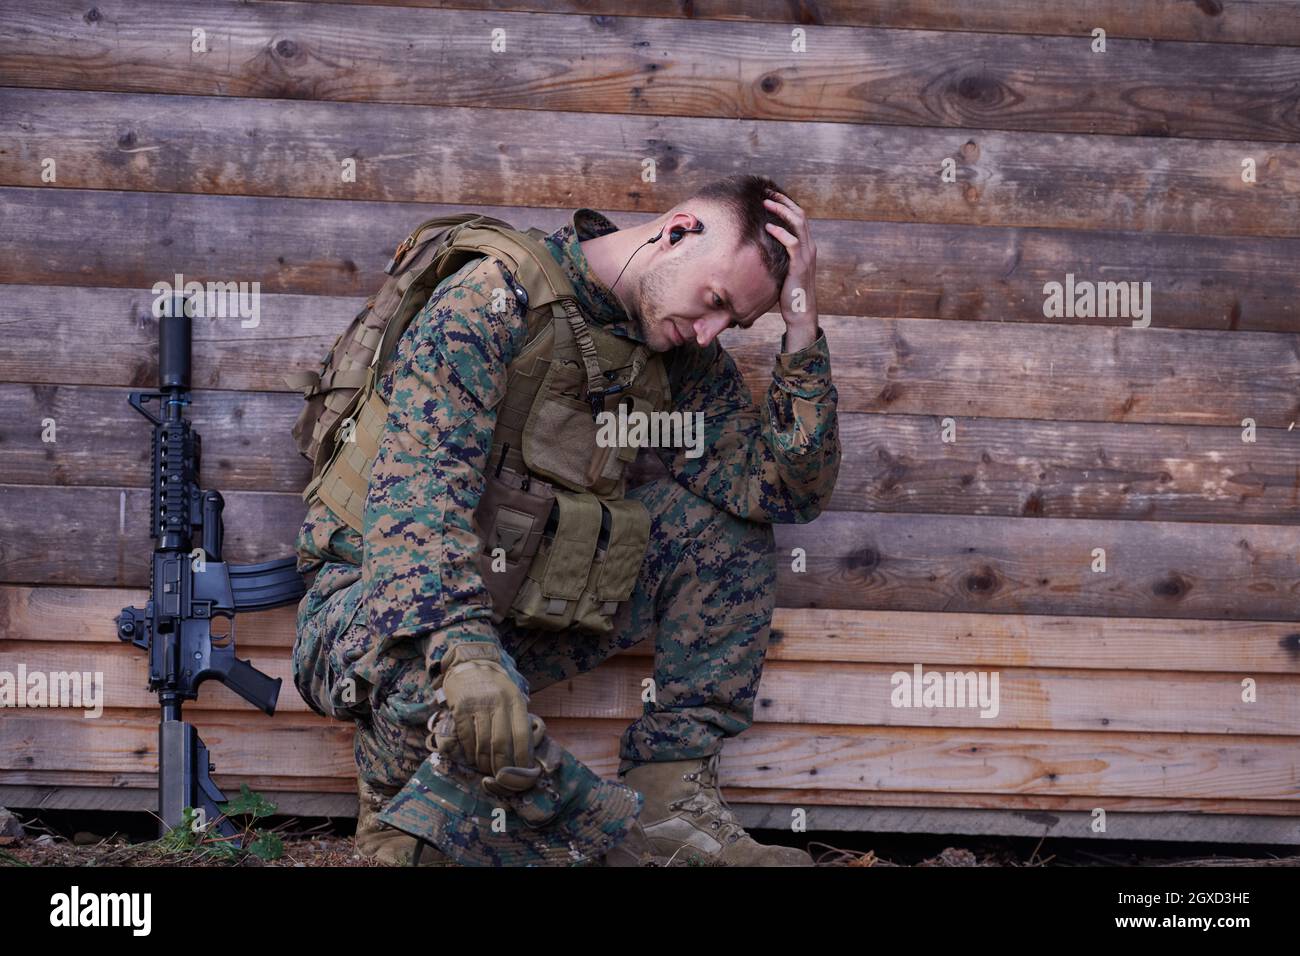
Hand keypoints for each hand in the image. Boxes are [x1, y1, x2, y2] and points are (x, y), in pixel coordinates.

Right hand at [437, 644, 532, 776]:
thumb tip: (526, 752)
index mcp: (515, 701)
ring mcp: (478, 705)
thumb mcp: (512, 696)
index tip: (522, 774)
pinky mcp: (460, 708)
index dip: (522, 759)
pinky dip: (470, 752)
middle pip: (502, 743)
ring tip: (487, 771)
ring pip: (483, 743)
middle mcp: (498, 702)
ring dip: (485, 762)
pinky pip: (466, 737)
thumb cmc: (494, 686)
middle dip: (503, 766)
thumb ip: (518, 719)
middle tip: (503, 778)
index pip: (522, 736)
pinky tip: (473, 758)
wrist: (469, 663)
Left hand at [763, 190, 818, 350]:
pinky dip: (781, 232)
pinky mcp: (800, 265)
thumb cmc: (788, 292)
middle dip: (783, 201)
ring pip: (798, 223)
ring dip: (782, 211)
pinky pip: (792, 243)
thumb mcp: (784, 269)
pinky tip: (768, 227)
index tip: (771, 196)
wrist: (800, 312)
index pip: (799, 218)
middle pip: (800, 215)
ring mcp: (806, 255)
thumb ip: (779, 256)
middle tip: (767, 193)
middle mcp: (810, 247)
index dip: (786, 205)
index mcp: (807, 246)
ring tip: (766, 203)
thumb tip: (760, 247)